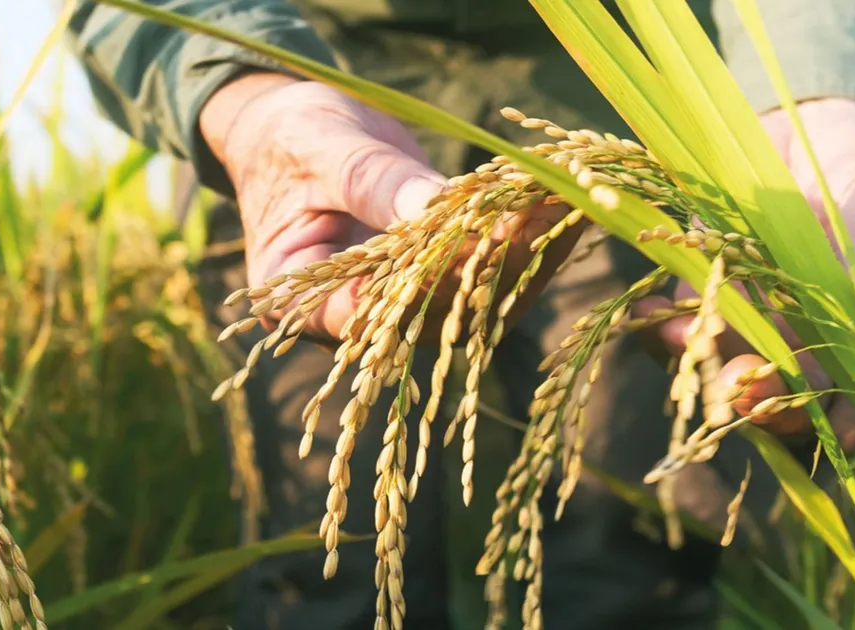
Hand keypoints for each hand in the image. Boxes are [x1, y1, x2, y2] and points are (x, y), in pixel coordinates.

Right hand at [200, 73, 579, 344]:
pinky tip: (561, 202)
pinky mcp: (441, 279)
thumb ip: (370, 182)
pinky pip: (489, 271)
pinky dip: (526, 238)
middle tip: (541, 216)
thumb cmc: (289, 139)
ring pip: (473, 301)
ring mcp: (404, 304)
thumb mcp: (319, 148)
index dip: (422, 287)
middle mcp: (358, 320)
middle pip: (432, 313)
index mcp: (302, 301)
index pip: (365, 314)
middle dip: (491, 264)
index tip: (475, 245)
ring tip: (565, 202)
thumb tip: (433, 207)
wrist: (297, 133)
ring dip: (525, 254)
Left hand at [634, 98, 854, 451]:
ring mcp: (764, 319)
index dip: (854, 409)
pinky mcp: (716, 295)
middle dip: (768, 393)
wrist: (802, 122)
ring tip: (682, 342)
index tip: (831, 423)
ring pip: (738, 362)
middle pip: (800, 387)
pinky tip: (649, 316)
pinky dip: (668, 328)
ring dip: (708, 363)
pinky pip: (692, 324)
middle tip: (738, 387)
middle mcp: (822, 333)